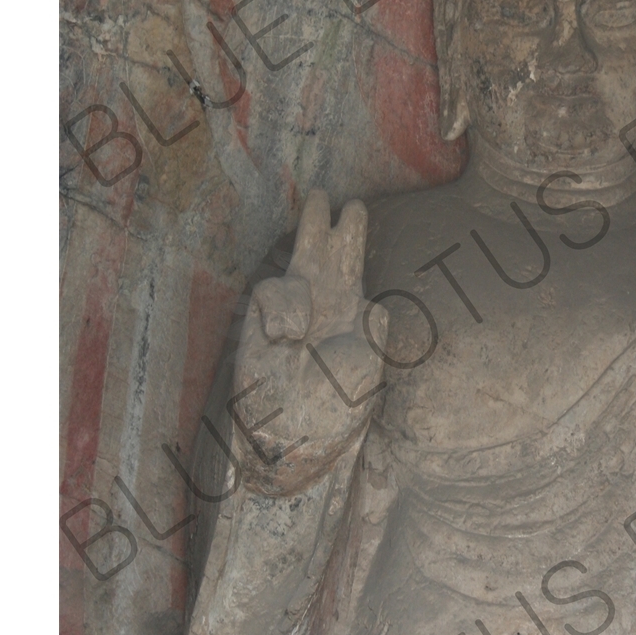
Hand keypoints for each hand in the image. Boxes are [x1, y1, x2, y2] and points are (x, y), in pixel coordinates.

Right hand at [233, 192, 388, 494]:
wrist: (295, 440)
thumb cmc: (335, 412)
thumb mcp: (368, 374)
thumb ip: (374, 338)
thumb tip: (373, 306)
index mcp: (352, 314)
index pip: (352, 265)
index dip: (352, 236)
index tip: (354, 208)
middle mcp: (322, 307)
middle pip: (322, 253)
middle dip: (321, 223)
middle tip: (323, 194)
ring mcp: (291, 315)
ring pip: (295, 266)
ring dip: (298, 283)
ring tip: (309, 319)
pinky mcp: (261, 326)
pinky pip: (272, 292)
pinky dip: (284, 309)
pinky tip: (290, 337)